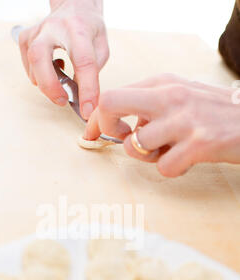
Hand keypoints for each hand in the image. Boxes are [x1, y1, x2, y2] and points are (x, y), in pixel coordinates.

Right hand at [19, 0, 108, 119]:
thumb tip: (81, 97)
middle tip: (63, 101)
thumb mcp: (101, 47)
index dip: (87, 89)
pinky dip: (40, 76)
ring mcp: (36, 31)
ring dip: (48, 83)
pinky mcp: (25, 38)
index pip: (83, 62)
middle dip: (50, 86)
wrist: (73, 6)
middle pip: (39, 57)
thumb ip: (93, 72)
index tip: (88, 110)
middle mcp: (53, 26)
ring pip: (33, 66)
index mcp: (78, 29)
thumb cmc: (88, 28)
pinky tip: (52, 70)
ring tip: (62, 81)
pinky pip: (28, 67)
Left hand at [84, 74, 239, 176]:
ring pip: (136, 145)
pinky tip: (187, 159)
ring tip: (168, 151)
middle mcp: (170, 97)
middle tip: (121, 140)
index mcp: (163, 83)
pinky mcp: (198, 145)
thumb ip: (150, 105)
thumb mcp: (181, 95)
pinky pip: (163, 168)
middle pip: (111, 104)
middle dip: (106, 129)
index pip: (112, 95)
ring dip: (147, 156)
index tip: (92, 134)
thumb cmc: (214, 111)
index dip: (95, 119)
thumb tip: (121, 127)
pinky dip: (172, 169)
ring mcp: (183, 120)